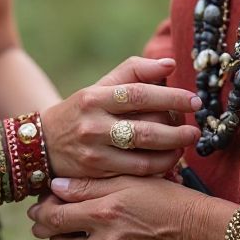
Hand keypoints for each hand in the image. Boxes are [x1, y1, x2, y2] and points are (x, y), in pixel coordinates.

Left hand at [29, 175, 218, 239]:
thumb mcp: (130, 180)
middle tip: (45, 223)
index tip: (38, 206)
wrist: (197, 231)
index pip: (56, 216)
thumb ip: (90, 184)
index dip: (41, 211)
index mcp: (105, 210)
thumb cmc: (165, 198)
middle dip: (47, 232)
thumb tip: (56, 186)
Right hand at [40, 57, 200, 179]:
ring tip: (186, 144)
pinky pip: (137, 175)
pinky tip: (171, 161)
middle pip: (145, 129)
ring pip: (144, 156)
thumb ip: (134, 71)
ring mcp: (94, 153)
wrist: (44, 144)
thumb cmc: (83, 110)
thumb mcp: (101, 86)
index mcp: (95, 97)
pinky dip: (160, 169)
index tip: (194, 101)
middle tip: (195, 129)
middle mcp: (93, 125)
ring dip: (172, 152)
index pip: (139, 94)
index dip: (170, 96)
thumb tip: (170, 64)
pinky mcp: (97, 176)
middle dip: (177, 130)